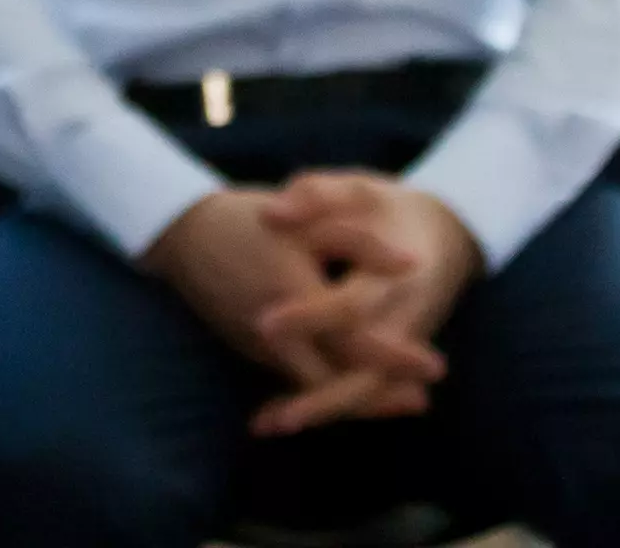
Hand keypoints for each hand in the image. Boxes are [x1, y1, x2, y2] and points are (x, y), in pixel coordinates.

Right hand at [143, 183, 444, 431]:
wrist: (184, 232)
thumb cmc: (252, 220)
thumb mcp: (312, 222)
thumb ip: (365, 245)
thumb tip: (413, 264)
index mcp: (298, 302)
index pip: (355, 344)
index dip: (398, 358)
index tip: (435, 367)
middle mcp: (277, 337)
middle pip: (337, 383)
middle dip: (379, 397)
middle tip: (421, 400)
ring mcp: (260, 349)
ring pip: (314, 388)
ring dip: (355, 397)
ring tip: (399, 399)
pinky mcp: (250, 351)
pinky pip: (294, 379)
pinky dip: (325, 388)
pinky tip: (348, 382)